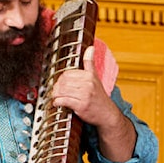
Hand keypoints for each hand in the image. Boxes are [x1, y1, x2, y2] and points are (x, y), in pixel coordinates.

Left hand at [50, 46, 136, 162]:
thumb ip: (90, 63)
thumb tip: (90, 48)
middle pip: (63, 82)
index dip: (61, 78)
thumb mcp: (95, 78)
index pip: (68, 73)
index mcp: (89, 76)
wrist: (108, 115)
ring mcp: (85, 95)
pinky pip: (64, 101)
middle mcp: (87, 84)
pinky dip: (58, 102)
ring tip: (56, 97)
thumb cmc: (99, 97)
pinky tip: (58, 103)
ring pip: (62, 91)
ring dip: (56, 95)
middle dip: (57, 87)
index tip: (60, 83)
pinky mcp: (81, 106)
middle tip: (56, 91)